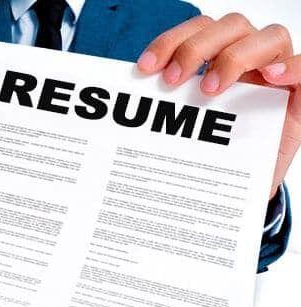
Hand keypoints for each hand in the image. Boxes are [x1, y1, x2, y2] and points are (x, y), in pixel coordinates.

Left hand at [137, 13, 300, 198]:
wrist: (240, 189)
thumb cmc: (211, 153)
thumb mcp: (183, 132)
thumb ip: (161, 115)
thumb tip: (114, 120)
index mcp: (217, 57)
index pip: (196, 30)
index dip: (170, 41)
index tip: (145, 68)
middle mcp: (248, 57)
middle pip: (228, 26)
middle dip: (195, 48)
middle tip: (172, 82)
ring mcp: (277, 71)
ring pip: (268, 37)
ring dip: (235, 57)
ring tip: (211, 90)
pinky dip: (291, 66)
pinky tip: (270, 77)